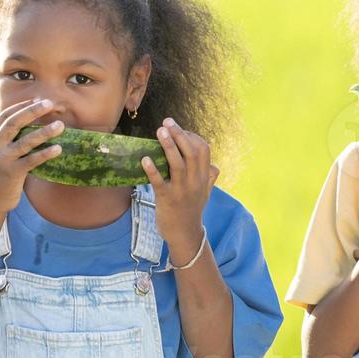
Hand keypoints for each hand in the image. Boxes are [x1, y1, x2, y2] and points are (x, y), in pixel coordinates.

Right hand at [0, 98, 63, 214]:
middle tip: (49, 104)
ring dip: (44, 132)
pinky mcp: (12, 173)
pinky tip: (58, 149)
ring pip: (25, 141)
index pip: (5, 116)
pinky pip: (31, 160)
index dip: (21, 106)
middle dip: (32, 111)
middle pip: (14, 123)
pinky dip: (45, 154)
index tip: (38, 100)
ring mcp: (3, 159)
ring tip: (60, 126)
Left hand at [141, 117, 215, 262]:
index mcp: (203, 177)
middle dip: (179, 134)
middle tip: (167, 122)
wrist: (185, 235)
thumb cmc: (192, 211)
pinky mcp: (167, 199)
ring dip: (168, 145)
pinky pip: (159, 181)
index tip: (179, 129)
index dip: (191, 136)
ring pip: (177, 163)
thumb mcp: (205, 194)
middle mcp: (195, 181)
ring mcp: (181, 190)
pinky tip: (145, 159)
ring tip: (159, 131)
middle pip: (191, 152)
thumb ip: (209, 178)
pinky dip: (152, 169)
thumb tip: (214, 166)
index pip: (203, 150)